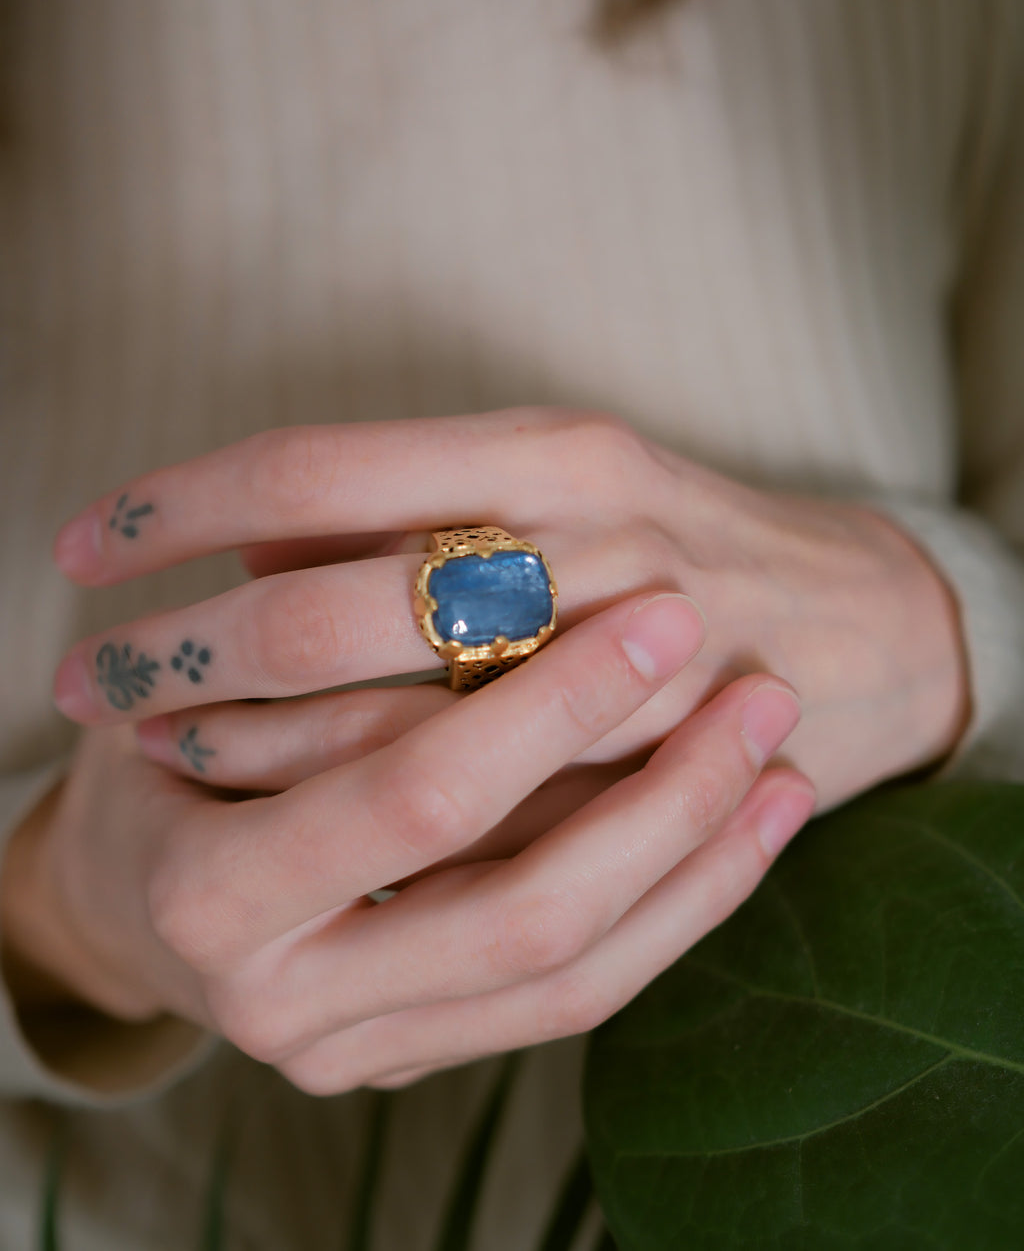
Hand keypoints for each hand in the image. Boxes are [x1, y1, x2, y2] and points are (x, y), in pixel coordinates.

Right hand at [9, 595, 810, 1090]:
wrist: (144, 908)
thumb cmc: (161, 766)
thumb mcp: (190, 693)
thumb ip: (297, 627)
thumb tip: (414, 532)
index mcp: (207, 898)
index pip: (408, 800)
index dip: (541, 705)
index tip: (660, 609)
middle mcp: (283, 1004)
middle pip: (519, 908)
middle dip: (659, 796)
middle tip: (760, 687)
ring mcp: (360, 1047)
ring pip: (572, 969)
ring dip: (694, 856)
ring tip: (785, 756)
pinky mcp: (420, 1052)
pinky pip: (583, 999)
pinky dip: (683, 911)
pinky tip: (754, 822)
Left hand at [52, 408, 967, 806]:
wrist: (854, 631)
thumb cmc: (675, 540)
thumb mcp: (559, 476)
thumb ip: (417, 503)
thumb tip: (249, 537)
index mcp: (558, 444)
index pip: (320, 467)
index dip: (183, 502)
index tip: (84, 535)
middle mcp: (595, 543)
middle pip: (330, 610)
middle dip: (186, 648)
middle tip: (90, 673)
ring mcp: (623, 673)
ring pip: (388, 731)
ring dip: (249, 739)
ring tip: (151, 733)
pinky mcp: (630, 784)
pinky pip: (470, 821)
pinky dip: (350, 806)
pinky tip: (266, 796)